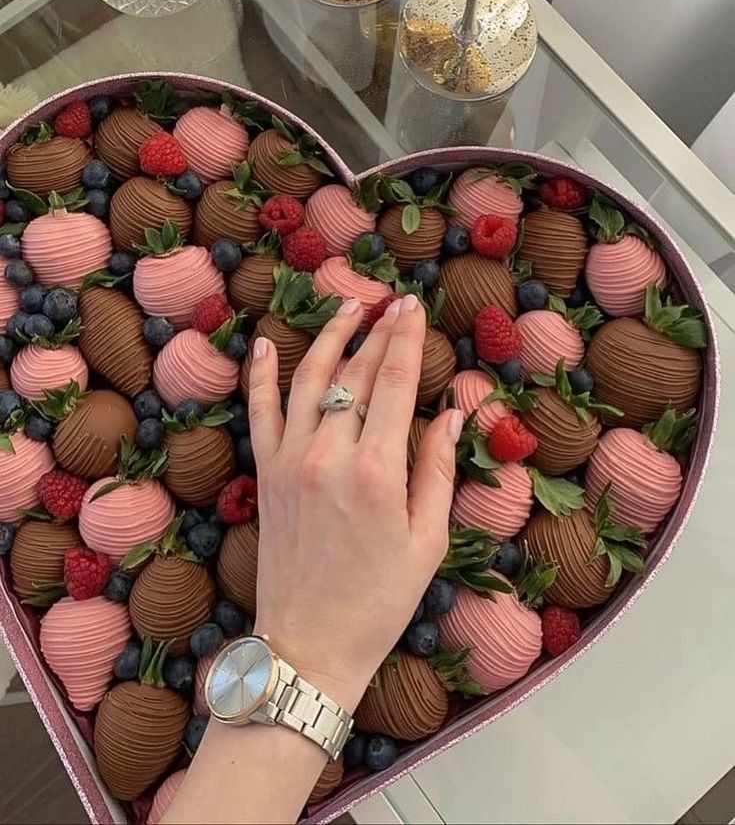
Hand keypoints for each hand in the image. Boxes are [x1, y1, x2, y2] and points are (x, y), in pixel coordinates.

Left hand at [248, 294, 462, 711]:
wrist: (308, 644)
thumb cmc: (378, 601)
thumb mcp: (427, 542)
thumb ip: (437, 470)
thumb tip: (450, 412)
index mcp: (375, 471)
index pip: (394, 383)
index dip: (405, 339)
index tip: (413, 307)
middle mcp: (327, 455)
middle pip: (355, 374)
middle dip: (377, 331)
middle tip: (393, 301)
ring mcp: (289, 461)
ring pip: (308, 380)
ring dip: (328, 337)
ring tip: (347, 305)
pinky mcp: (266, 475)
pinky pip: (260, 413)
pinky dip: (262, 376)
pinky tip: (268, 344)